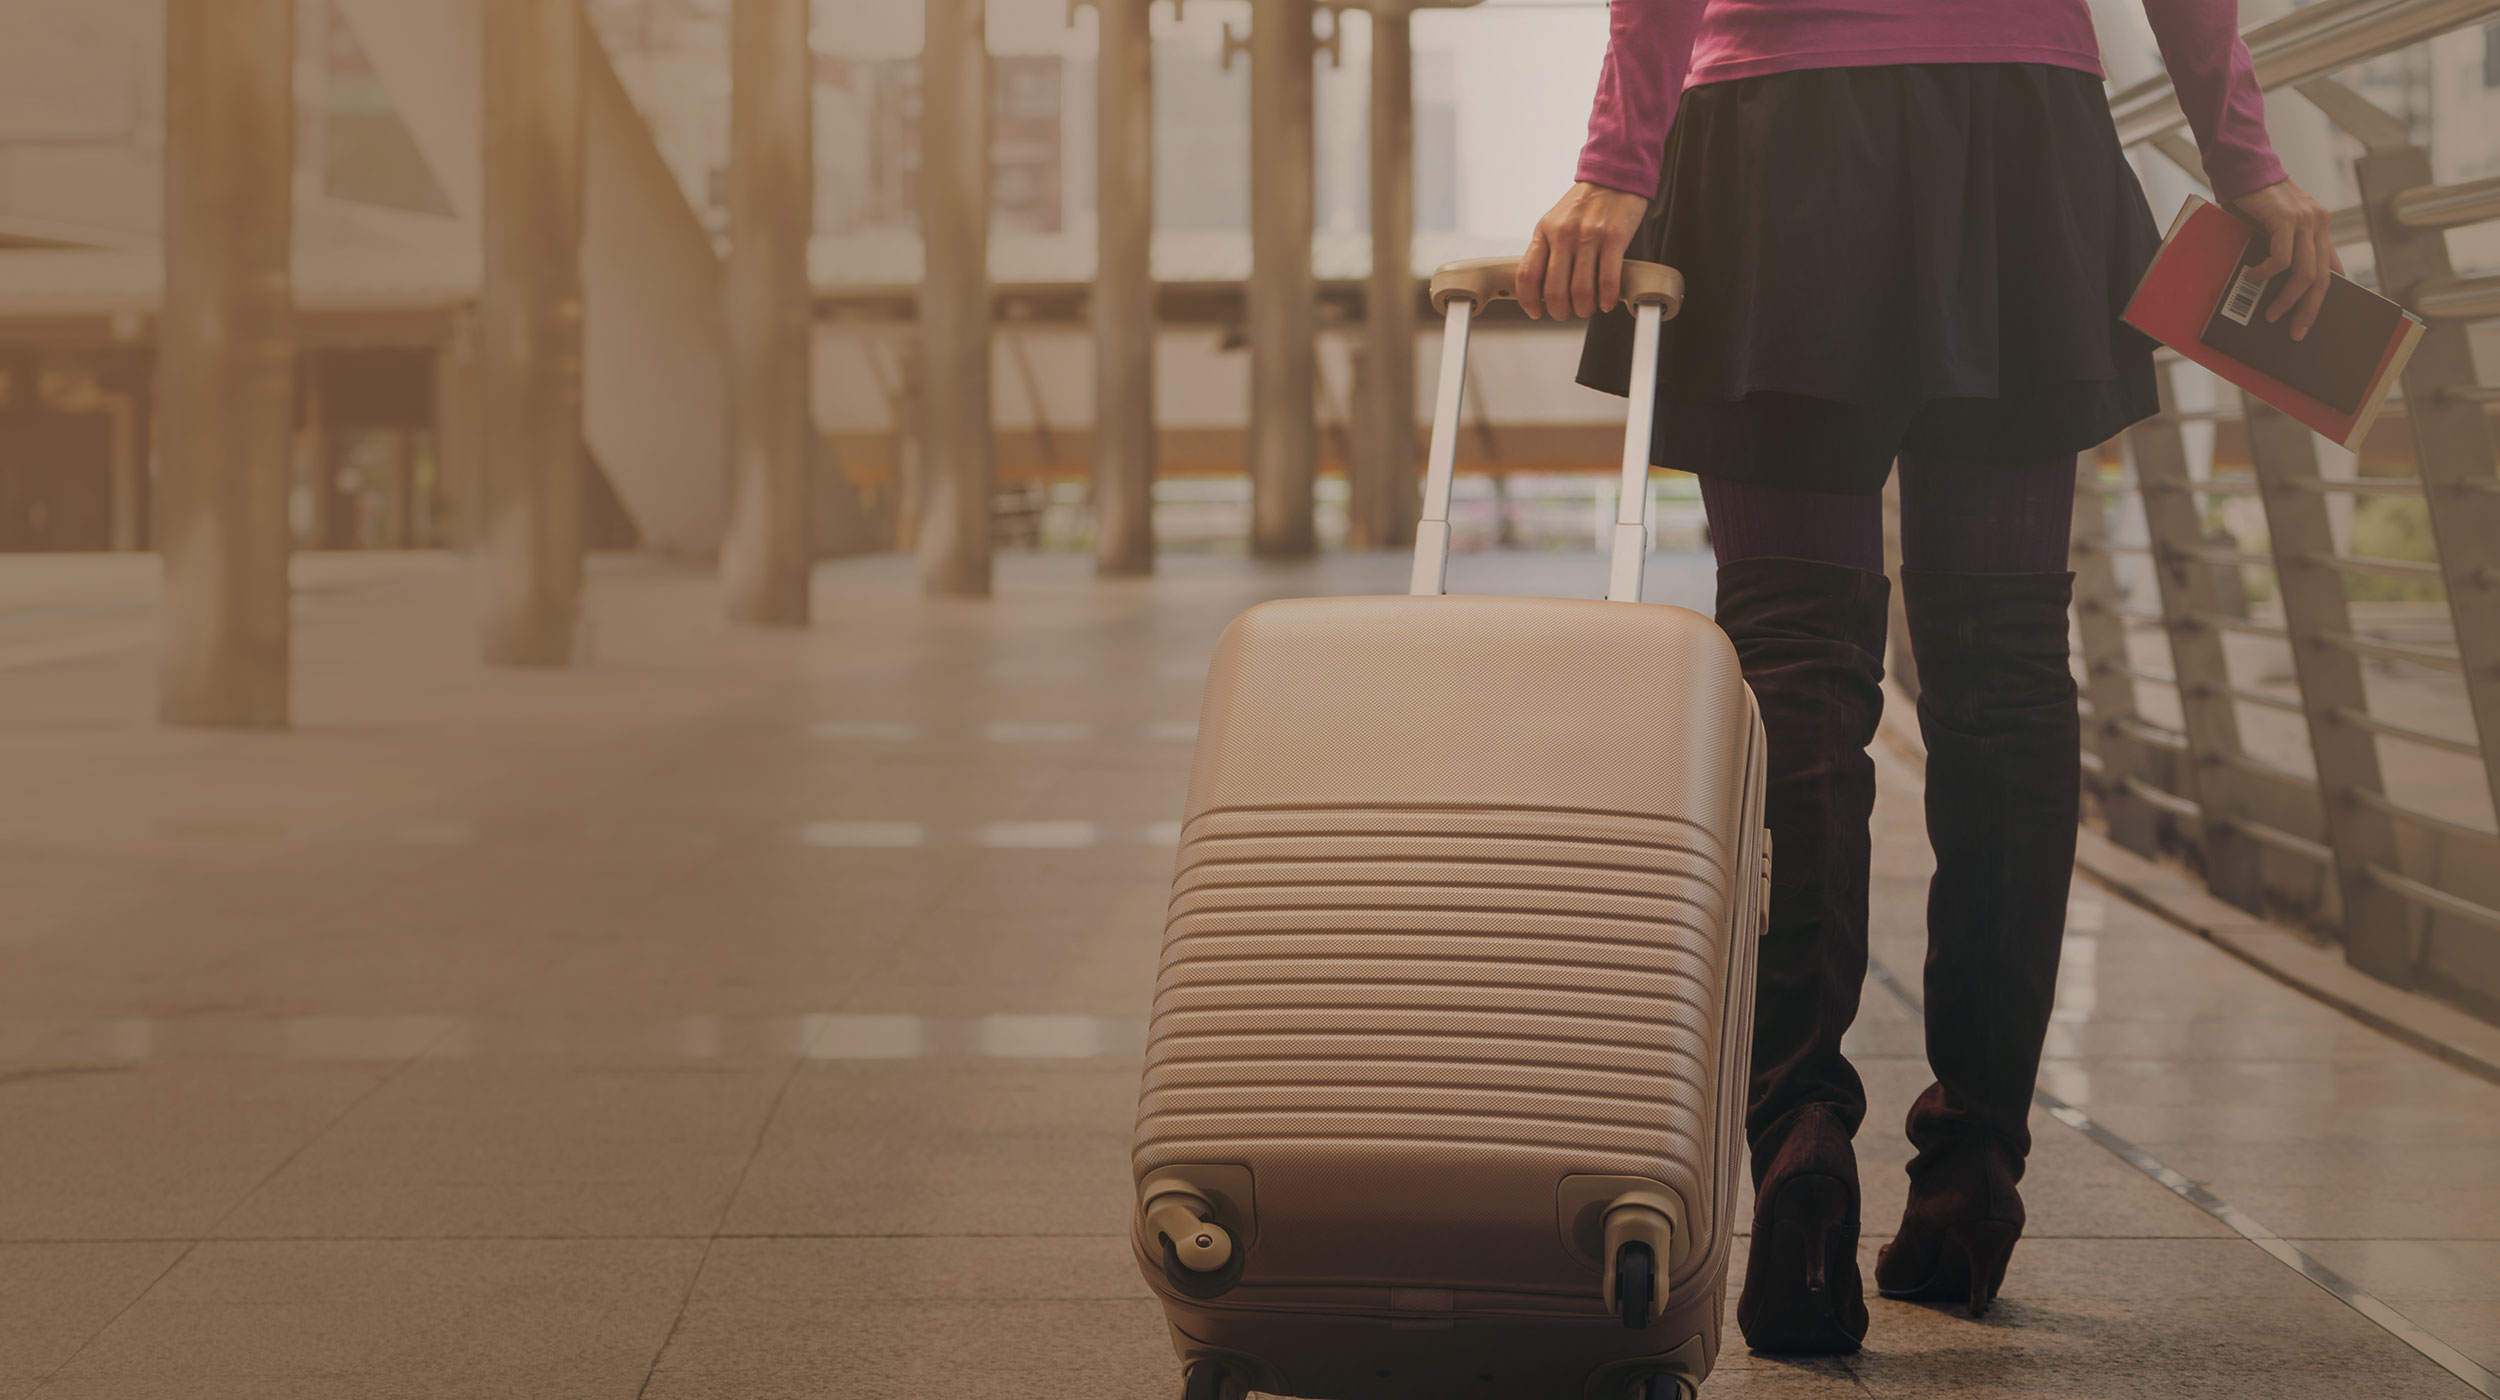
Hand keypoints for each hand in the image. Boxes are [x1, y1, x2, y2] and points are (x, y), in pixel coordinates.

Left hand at [1518, 182, 1649, 320]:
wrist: (1614, 174)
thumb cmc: (1585, 202)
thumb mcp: (1556, 221)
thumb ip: (1547, 248)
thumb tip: (1541, 284)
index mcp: (1544, 231)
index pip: (1527, 274)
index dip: (1528, 300)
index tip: (1535, 312)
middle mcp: (1563, 234)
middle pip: (1554, 290)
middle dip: (1560, 311)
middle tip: (1566, 313)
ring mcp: (1589, 236)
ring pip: (1580, 290)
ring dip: (1584, 308)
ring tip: (1588, 308)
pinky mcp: (1614, 238)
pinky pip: (1607, 280)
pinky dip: (1606, 298)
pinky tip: (1606, 302)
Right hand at [2228, 178, 2343, 340]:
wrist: (2243, 166)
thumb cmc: (2252, 198)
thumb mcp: (2275, 223)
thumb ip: (2282, 243)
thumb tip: (2274, 278)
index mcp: (2319, 225)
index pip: (2332, 267)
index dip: (2326, 296)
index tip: (2313, 318)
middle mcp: (2318, 222)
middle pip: (2322, 277)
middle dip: (2309, 309)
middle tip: (2296, 331)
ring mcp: (2304, 220)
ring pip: (2305, 272)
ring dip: (2288, 298)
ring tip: (2272, 313)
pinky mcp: (2285, 219)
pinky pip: (2281, 258)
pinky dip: (2267, 274)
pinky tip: (2253, 277)